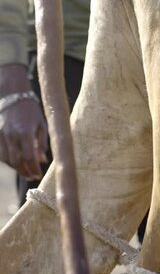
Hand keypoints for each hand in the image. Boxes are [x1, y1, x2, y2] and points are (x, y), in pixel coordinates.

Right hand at [0, 64, 47, 179]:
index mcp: (25, 133)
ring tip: (25, 171)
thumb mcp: (42, 125)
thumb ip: (42, 144)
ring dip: (16, 168)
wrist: (13, 97)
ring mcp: (1, 136)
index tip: (38, 174)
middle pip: (15, 161)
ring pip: (6, 159)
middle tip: (32, 176)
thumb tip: (42, 161)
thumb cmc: (31, 111)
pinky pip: (0, 153)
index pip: (28, 157)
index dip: (33, 168)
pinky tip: (16, 162)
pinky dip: (7, 160)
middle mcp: (11, 136)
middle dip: (24, 172)